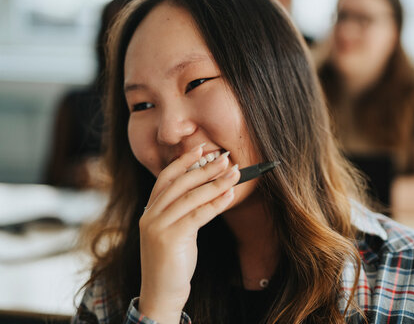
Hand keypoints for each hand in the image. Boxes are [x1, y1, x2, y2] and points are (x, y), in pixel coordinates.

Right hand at [138, 146, 238, 323]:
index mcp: (150, 211)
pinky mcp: (169, 239)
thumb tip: (206, 189)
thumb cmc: (172, 263)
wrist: (161, 294)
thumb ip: (182, 211)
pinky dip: (215, 203)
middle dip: (204, 168)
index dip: (184, 161)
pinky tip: (229, 196)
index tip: (202, 148)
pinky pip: (197, 215)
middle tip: (226, 158)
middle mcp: (151, 216)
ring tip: (234, 174)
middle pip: (180, 183)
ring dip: (215, 183)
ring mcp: (158, 227)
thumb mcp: (174, 232)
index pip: (166, 178)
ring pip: (190, 197)